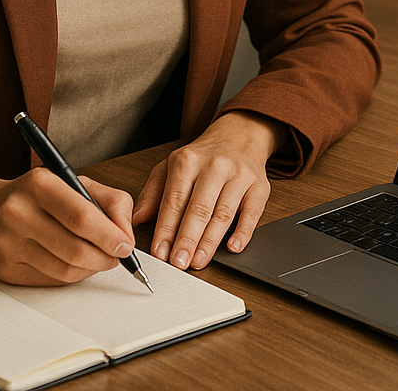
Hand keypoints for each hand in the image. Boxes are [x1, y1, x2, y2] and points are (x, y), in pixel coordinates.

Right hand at [0, 169, 135, 285]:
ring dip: (91, 269)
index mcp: (39, 184)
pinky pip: (49, 281)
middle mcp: (18, 212)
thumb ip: (110, 201)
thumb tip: (126, 234)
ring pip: (64, 269)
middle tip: (117, 256)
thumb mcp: (75, 182)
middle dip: (105, 257)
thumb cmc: (37, 195)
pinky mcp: (2, 268)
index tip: (126, 245)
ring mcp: (7, 243)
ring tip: (99, 259)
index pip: (82, 216)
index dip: (109, 235)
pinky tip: (76, 265)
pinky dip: (72, 276)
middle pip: (74, 248)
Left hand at [132, 111, 285, 269]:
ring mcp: (239, 175)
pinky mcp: (259, 186)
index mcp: (188, 161)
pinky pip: (252, 211)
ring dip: (210, 241)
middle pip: (199, 208)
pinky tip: (234, 247)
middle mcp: (214, 166)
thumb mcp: (171, 165)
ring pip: (223, 213)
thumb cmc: (203, 156)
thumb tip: (138, 218)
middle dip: (187, 239)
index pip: (174, 199)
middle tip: (178, 263)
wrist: (240, 134)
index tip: (159, 251)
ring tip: (198, 261)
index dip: (166, 228)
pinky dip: (244, 231)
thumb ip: (153, 192)